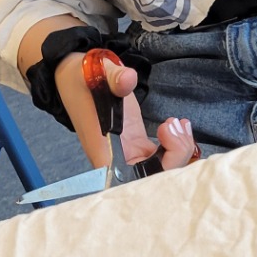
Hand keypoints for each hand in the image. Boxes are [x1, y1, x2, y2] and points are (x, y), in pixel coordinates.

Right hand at [53, 52, 198, 172]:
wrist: (75, 77)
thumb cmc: (81, 80)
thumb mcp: (96, 74)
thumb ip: (114, 78)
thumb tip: (127, 79)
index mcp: (103, 154)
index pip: (133, 182)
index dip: (158, 172)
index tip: (165, 138)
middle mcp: (117, 162)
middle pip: (154, 179)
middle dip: (176, 156)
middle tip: (173, 125)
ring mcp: (129, 155)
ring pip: (163, 169)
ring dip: (180, 150)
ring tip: (178, 123)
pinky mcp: (137, 146)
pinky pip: (162, 157)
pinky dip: (177, 144)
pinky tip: (179, 125)